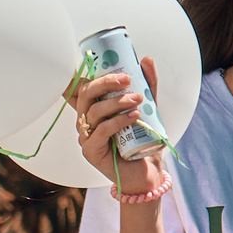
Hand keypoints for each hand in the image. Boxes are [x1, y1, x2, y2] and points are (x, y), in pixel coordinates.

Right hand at [68, 54, 163, 193]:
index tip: (109, 64)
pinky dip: (118, 121)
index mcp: (94, 108)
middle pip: (86, 94)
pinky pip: (101, 131)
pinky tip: (134, 116)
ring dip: (116, 102)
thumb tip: (146, 59)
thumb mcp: (148, 109)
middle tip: (128, 80)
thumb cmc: (143, 141)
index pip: (83, 86)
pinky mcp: (91, 151)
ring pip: (94, 111)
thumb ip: (147, 87)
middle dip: (106, 83)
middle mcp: (86, 120)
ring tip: (138, 100)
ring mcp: (86, 136)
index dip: (89, 74)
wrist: (146, 173)